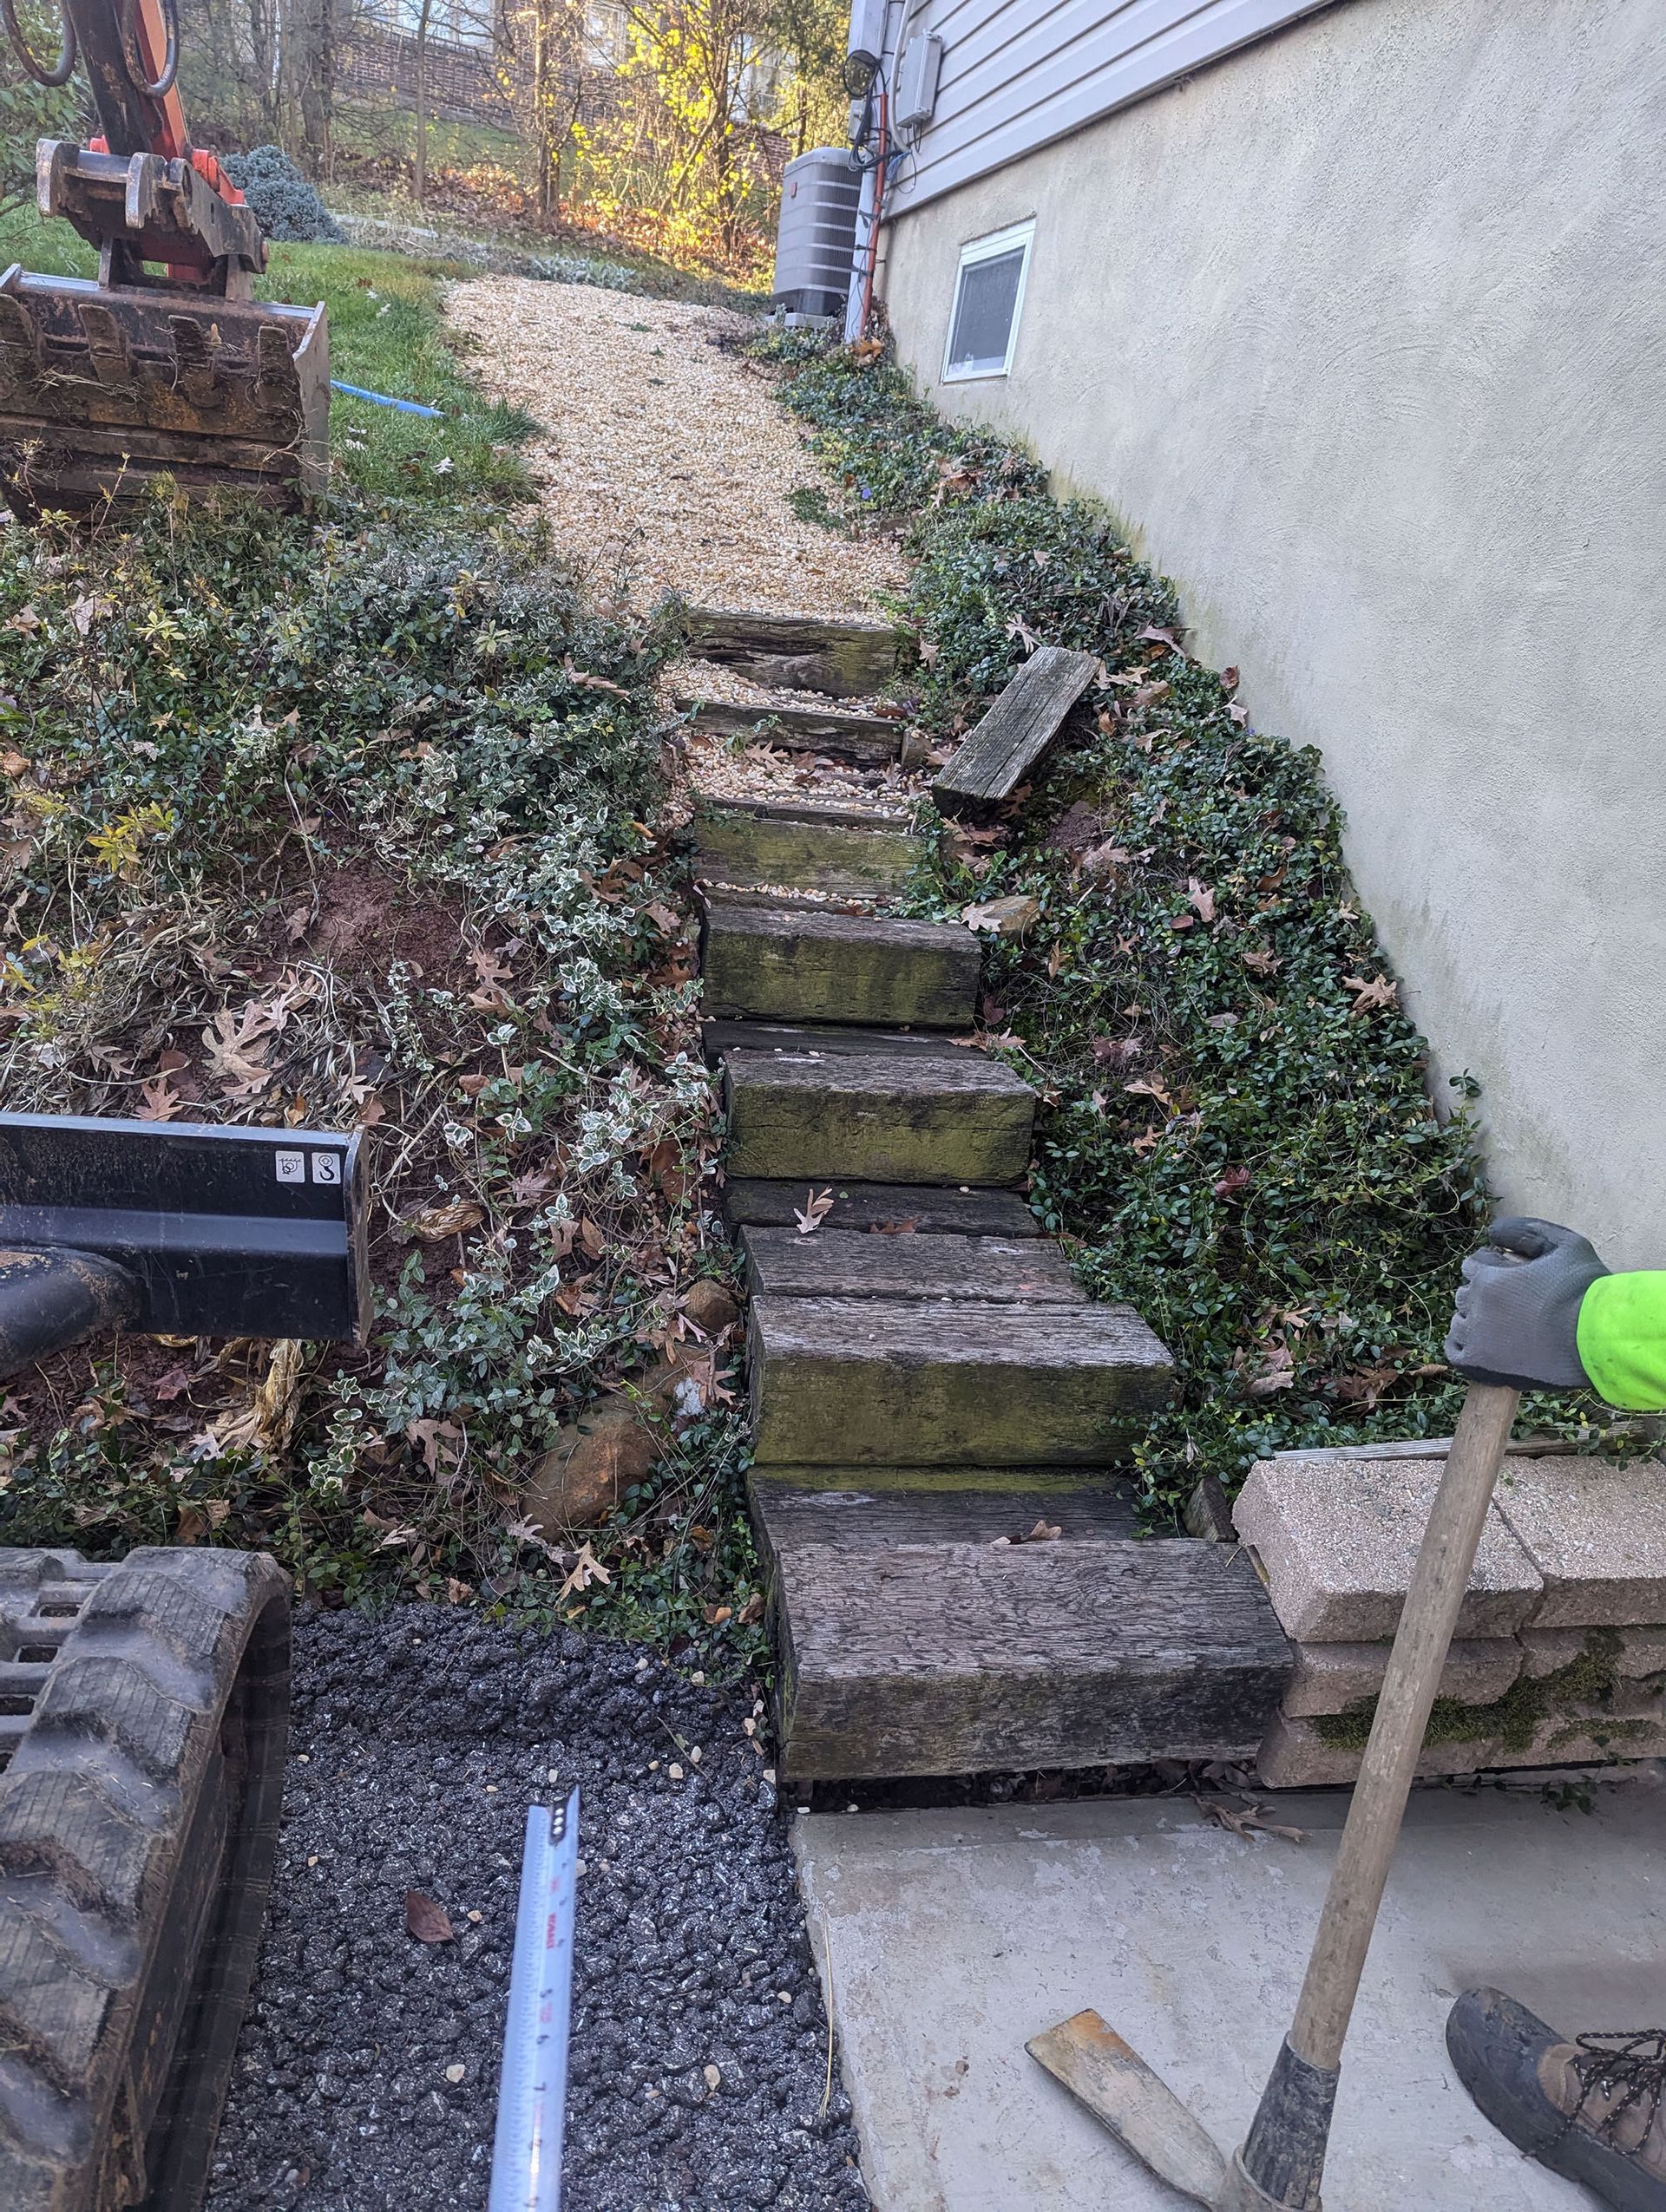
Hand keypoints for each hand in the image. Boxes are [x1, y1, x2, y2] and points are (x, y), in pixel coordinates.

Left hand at [1443, 1218, 1608, 1389]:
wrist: (1599, 1340)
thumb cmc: (1586, 1291)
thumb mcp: (1565, 1245)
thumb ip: (1528, 1232)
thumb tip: (1494, 1231)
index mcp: (1489, 1277)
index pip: (1473, 1265)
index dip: (1492, 1268)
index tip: (1510, 1276)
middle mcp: (1476, 1305)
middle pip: (1466, 1294)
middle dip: (1485, 1294)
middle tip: (1514, 1304)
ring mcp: (1475, 1337)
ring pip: (1460, 1323)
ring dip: (1475, 1321)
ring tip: (1503, 1327)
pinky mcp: (1480, 1366)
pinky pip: (1455, 1352)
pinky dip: (1464, 1347)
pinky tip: (1485, 1346)